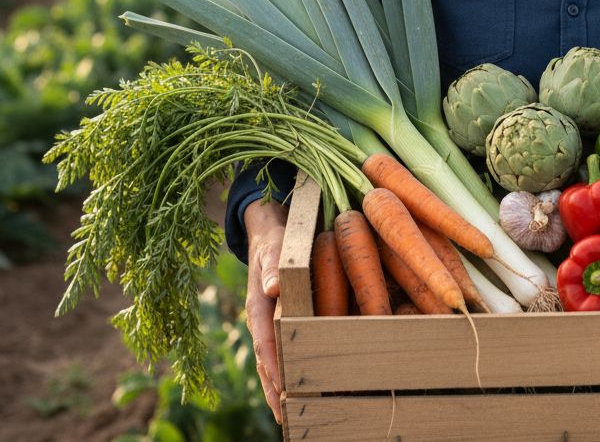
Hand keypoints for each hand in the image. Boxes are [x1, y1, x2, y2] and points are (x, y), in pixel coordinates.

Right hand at [244, 199, 287, 423]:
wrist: (269, 224)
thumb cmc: (274, 234)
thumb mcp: (273, 243)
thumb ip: (272, 264)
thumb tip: (271, 288)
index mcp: (258, 303)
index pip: (264, 342)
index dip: (273, 367)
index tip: (282, 391)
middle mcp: (262, 316)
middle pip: (266, 360)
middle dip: (275, 389)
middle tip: (288, 420)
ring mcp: (270, 318)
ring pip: (273, 358)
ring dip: (279, 385)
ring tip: (290, 415)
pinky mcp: (280, 315)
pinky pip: (282, 346)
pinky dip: (287, 366)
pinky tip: (298, 382)